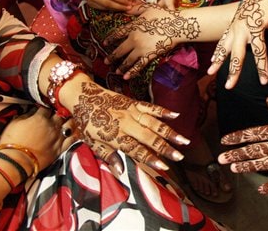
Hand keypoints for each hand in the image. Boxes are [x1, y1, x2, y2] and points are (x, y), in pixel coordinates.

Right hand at [0, 107, 76, 170]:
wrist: (16, 162)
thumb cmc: (12, 142)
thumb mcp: (14, 123)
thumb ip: (26, 115)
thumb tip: (33, 110)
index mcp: (40, 118)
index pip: (46, 108)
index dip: (46, 108)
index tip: (45, 110)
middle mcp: (52, 126)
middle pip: (60, 115)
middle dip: (59, 113)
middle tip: (58, 114)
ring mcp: (58, 137)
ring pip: (69, 125)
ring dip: (69, 121)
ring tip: (69, 120)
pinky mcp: (60, 149)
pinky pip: (72, 139)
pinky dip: (75, 134)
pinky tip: (76, 131)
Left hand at [68, 80, 189, 170]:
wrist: (83, 96)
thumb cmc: (88, 122)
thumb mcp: (92, 142)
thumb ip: (108, 156)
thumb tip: (120, 171)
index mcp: (116, 136)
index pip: (137, 150)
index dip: (151, 159)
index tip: (165, 166)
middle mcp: (126, 124)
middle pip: (149, 138)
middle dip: (166, 148)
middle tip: (180, 156)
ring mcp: (131, 112)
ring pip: (154, 123)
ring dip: (170, 132)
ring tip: (184, 140)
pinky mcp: (134, 103)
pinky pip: (151, 107)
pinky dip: (163, 111)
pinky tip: (176, 115)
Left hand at [103, 4, 199, 77]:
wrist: (175, 26)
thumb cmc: (164, 15)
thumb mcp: (148, 8)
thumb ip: (136, 9)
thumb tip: (127, 8)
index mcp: (133, 27)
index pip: (118, 34)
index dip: (110, 39)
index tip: (104, 43)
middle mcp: (134, 39)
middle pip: (120, 49)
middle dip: (112, 56)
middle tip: (106, 61)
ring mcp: (141, 48)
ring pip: (127, 60)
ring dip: (121, 67)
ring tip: (116, 71)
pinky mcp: (149, 55)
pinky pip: (138, 66)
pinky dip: (131, 72)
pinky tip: (126, 77)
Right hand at [207, 0, 267, 87]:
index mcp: (255, 26)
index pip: (259, 51)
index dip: (262, 67)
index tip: (264, 81)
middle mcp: (241, 28)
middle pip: (237, 53)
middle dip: (233, 70)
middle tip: (230, 86)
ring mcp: (234, 27)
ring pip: (224, 47)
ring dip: (218, 61)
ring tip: (211, 74)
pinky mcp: (232, 25)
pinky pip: (221, 40)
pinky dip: (216, 51)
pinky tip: (212, 62)